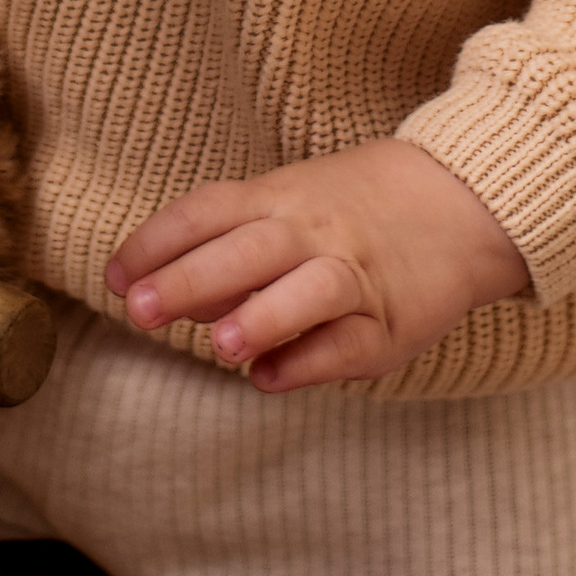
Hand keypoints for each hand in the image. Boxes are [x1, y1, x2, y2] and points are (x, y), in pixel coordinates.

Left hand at [106, 138, 531, 392]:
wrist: (461, 199)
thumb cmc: (352, 207)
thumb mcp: (288, 203)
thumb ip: (227, 246)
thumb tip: (165, 294)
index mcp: (280, 197)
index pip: (207, 211)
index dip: (157, 242)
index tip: (114, 276)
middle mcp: (315, 231)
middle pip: (249, 248)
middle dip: (191, 279)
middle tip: (139, 310)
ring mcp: (356, 274)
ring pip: (310, 290)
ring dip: (264, 316)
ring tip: (222, 346)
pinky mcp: (391, 322)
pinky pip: (349, 343)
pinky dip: (309, 361)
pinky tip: (268, 378)